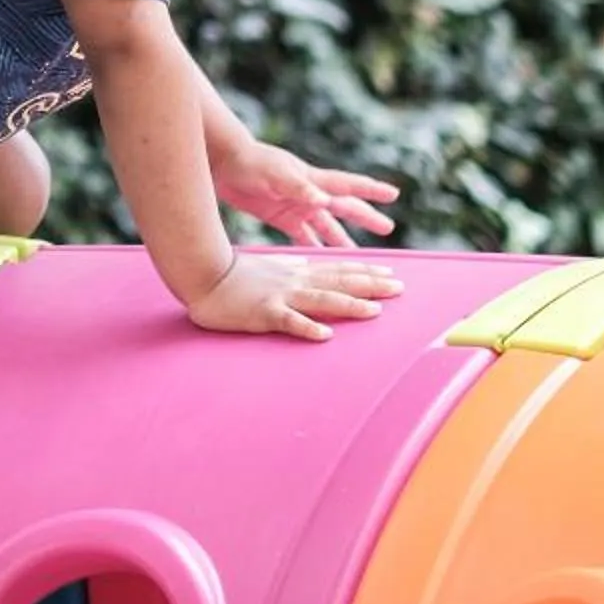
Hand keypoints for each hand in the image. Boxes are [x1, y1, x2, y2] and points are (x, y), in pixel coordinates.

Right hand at [183, 249, 402, 341]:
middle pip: (339, 282)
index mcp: (297, 271)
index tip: (392, 275)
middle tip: (400, 289)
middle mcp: (295, 281)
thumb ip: (294, 269)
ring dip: (349, 305)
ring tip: (375, 312)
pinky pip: (288, 321)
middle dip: (371, 285)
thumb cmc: (234, 274)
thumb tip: (313, 269)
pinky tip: (325, 335)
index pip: (339, 270)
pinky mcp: (263, 312)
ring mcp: (280, 296)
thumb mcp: (271, 267)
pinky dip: (307, 327)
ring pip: (321, 300)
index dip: (367, 272)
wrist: (203, 275)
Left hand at [211, 140, 399, 246]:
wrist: (224, 163)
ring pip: (326, 227)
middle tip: (387, 228)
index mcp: (314, 180)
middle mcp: (310, 194)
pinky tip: (321, 260)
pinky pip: (303, 236)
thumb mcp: (276, 175)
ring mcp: (297, 206)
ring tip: (357, 254)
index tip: (394, 194)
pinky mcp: (281, 217)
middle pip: (344, 208)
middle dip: (365, 218)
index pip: (349, 185)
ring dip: (341, 239)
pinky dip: (313, 247)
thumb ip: (299, 187)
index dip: (372, 190)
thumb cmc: (252, 163)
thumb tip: (325, 200)